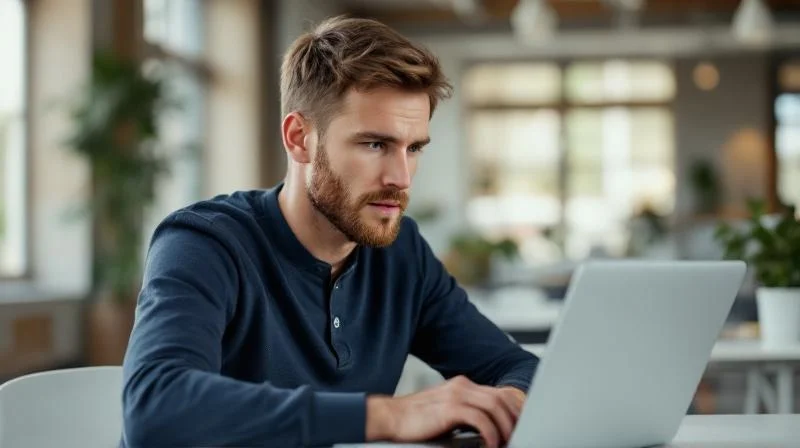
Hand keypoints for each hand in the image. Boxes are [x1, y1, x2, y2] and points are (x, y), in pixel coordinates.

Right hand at [366, 376, 525, 447]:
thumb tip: (489, 427)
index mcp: (463, 385)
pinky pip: (480, 418)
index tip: (522, 424)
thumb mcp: (447, 412)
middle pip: (501, 397)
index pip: (498, 393)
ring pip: (494, 406)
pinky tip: (490, 444)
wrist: (390, 417)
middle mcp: (462, 386)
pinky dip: (490, 432)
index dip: (514, 409)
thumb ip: (467, 413)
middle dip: (515, 418)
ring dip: (505, 426)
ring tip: (507, 441)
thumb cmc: (417, 420)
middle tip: (520, 434)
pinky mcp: (449, 408)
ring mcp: (456, 395)